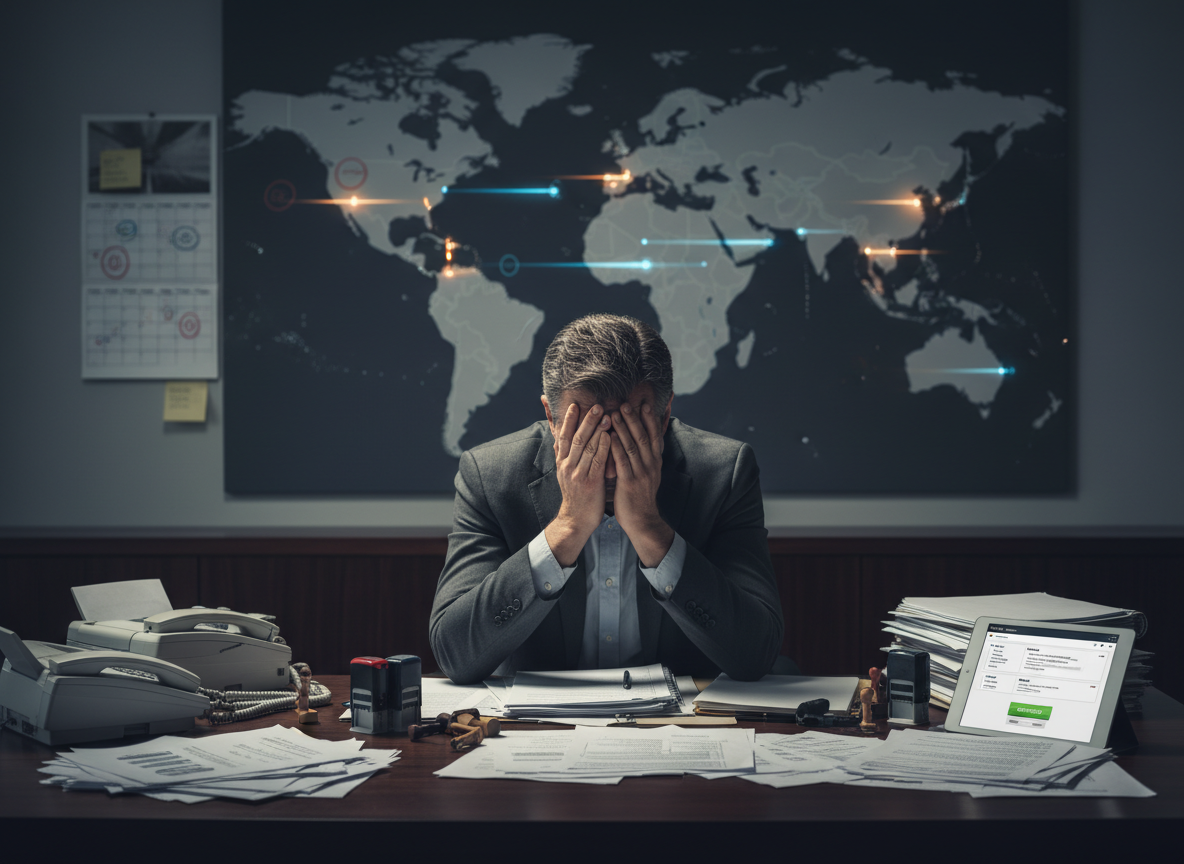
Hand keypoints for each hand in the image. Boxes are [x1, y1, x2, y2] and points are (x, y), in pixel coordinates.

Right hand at [545, 402, 610, 565]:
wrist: (575, 520)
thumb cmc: (575, 495)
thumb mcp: (564, 473)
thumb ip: (563, 455)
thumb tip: (558, 438)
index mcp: (561, 462)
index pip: (563, 436)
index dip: (568, 420)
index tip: (575, 405)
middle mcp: (567, 466)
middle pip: (576, 438)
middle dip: (586, 420)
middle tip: (597, 405)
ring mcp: (577, 474)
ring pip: (587, 447)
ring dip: (597, 430)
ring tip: (607, 415)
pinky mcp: (590, 483)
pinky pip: (597, 461)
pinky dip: (603, 447)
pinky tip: (610, 436)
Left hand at [610, 401, 673, 566]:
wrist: (642, 520)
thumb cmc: (640, 496)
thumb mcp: (648, 474)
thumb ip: (644, 458)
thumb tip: (641, 441)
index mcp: (655, 462)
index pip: (654, 436)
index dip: (649, 419)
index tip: (644, 404)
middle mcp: (651, 465)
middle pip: (643, 436)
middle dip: (634, 419)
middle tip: (626, 403)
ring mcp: (641, 473)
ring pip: (632, 446)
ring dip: (623, 428)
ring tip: (613, 413)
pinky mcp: (629, 482)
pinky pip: (622, 461)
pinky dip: (615, 447)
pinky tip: (609, 436)